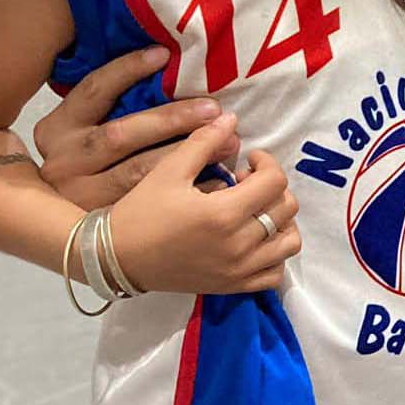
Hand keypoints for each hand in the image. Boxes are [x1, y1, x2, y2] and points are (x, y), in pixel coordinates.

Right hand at [35, 46, 239, 208]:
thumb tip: (169, 62)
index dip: (126, 70)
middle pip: (121, 134)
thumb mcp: (89, 127)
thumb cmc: (92, 160)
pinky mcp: (104, 223)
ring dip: (188, 155)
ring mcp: (80, 196)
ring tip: (226, 142)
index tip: (164, 55)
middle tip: (214, 110)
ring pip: (138, 172)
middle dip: (171, 119)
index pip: (92, 90)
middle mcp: (63, 162)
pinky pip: (154, 205)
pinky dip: (190, 191)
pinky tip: (220, 179)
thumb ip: (117, 103)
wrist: (70, 227)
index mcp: (56, 129)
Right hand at [106, 116, 300, 294]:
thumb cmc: (141, 212)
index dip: (267, 163)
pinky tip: (256, 239)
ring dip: (281, 221)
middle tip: (245, 184)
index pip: (275, 182)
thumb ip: (204, 141)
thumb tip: (232, 118)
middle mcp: (237, 246)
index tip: (248, 161)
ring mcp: (237, 270)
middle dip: (272, 188)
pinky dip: (275, 255)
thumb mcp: (169, 170)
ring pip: (289, 242)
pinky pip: (274, 274)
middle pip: (286, 208)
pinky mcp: (231, 286)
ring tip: (256, 210)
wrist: (115, 258)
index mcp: (223, 214)